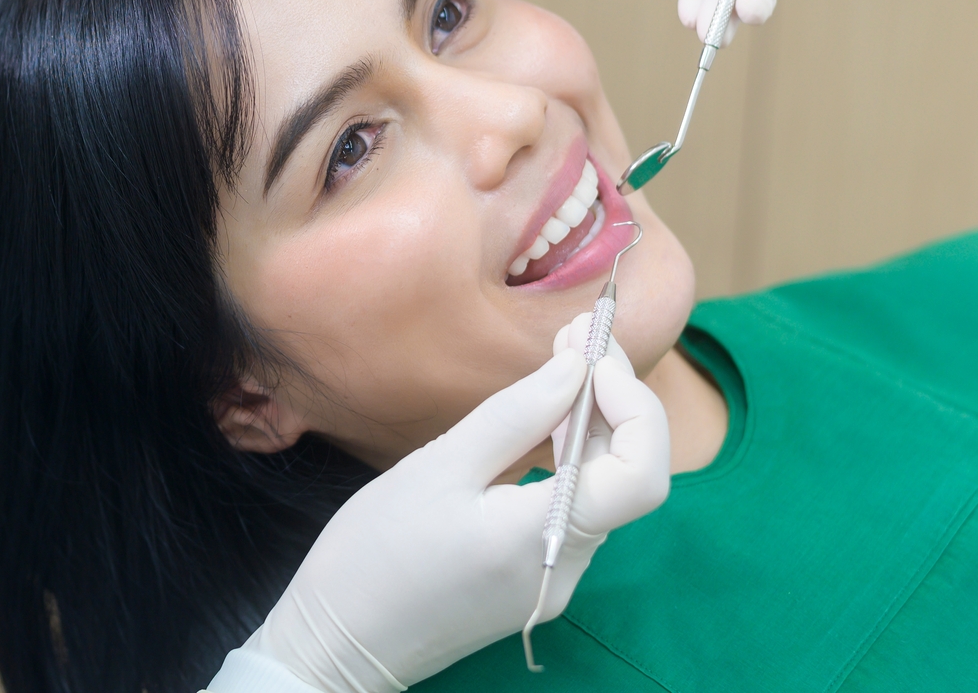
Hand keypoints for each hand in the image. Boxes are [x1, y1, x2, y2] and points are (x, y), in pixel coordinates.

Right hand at [244, 335, 668, 692]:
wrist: (336, 642)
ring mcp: (554, 578)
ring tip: (563, 361)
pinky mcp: (535, 579)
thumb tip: (577, 365)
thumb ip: (517, 414)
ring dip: (592, 423)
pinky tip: (546, 420)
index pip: (640, 474)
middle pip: (624, 475)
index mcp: (545, 538)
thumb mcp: (441, 466)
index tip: (593, 354)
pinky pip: (573, 507)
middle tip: (576, 334)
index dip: (634, 406)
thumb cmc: (376, 553)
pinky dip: (570, 457)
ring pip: (601, 489)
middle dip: (612, 398)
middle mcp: (566, 565)